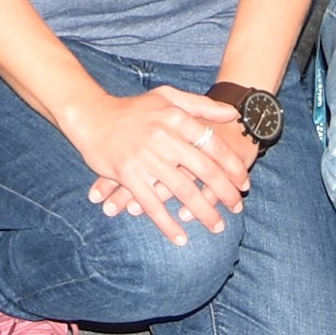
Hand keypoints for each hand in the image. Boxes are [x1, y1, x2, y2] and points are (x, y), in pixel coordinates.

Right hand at [62, 85, 250, 245]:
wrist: (91, 115)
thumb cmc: (132, 107)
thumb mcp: (168, 97)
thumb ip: (201, 105)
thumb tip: (233, 115)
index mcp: (176, 118)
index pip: (213, 145)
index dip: (233, 167)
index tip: (244, 183)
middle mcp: (164, 137)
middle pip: (204, 171)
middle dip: (225, 192)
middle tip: (238, 208)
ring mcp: (146, 157)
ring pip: (183, 191)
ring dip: (203, 212)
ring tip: (217, 226)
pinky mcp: (128, 174)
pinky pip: (153, 205)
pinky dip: (168, 224)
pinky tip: (181, 238)